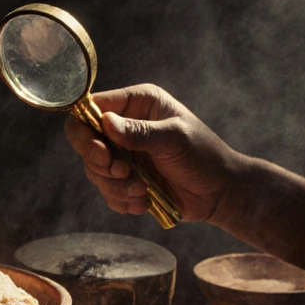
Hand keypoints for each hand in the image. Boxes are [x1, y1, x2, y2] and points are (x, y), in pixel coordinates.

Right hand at [63, 84, 241, 222]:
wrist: (219, 192)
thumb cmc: (204, 155)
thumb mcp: (174, 139)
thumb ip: (140, 132)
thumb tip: (106, 123)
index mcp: (137, 103)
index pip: (91, 108)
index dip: (86, 131)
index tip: (103, 154)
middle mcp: (125, 126)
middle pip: (84, 141)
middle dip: (101, 163)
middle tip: (123, 173)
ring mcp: (123, 154)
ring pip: (94, 171)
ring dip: (115, 186)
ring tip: (142, 191)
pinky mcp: (126, 180)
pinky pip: (106, 191)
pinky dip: (121, 200)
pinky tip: (143, 202)